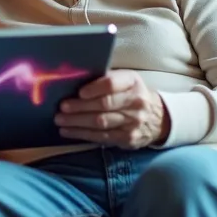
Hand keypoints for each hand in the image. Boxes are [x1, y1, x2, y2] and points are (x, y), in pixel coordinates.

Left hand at [55, 70, 169, 148]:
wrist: (156, 117)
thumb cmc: (131, 94)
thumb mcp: (125, 80)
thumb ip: (105, 78)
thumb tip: (74, 79)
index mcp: (132, 82)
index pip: (112, 84)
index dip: (94, 88)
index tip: (79, 92)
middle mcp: (136, 102)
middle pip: (104, 105)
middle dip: (80, 107)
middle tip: (62, 107)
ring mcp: (133, 122)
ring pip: (101, 122)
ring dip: (77, 122)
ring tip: (60, 120)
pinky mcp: (127, 138)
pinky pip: (102, 137)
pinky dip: (82, 134)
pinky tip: (68, 131)